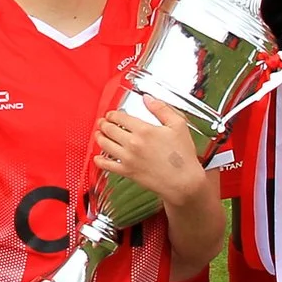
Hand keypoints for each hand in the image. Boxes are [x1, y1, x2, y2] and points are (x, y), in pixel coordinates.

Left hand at [94, 98, 212, 209]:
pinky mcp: (127, 172)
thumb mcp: (178, 125)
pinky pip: (107, 165)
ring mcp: (128, 158)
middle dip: (103, 124)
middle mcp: (133, 143)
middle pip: (109, 129)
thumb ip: (162, 109)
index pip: (119, 117)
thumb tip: (148, 99)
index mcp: (144, 130)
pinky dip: (99, 160)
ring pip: (105, 144)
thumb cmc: (183, 156)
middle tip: (102, 122)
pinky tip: (98, 157)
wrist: (184, 181)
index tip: (112, 114)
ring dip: (99, 137)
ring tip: (99, 134)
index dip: (112, 114)